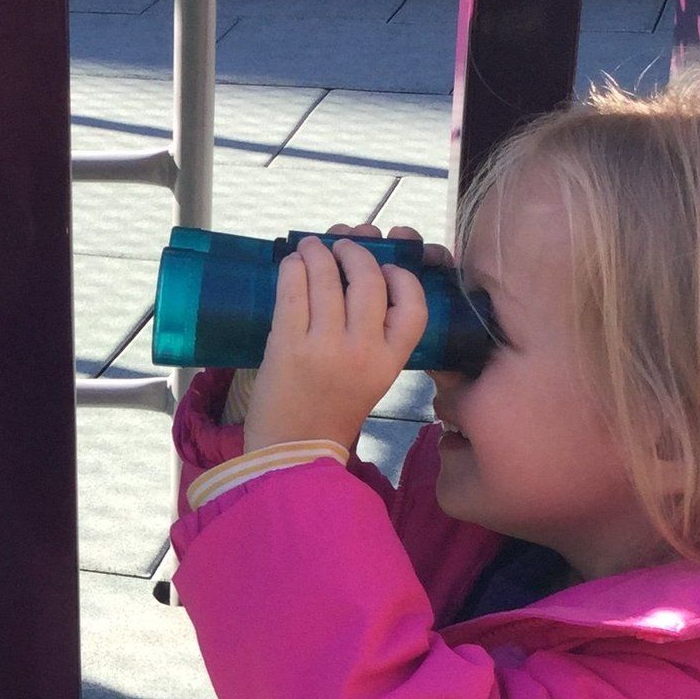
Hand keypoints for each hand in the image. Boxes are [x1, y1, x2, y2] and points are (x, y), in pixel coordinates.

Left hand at [242, 228, 429, 454]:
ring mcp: (324, 346)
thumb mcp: (372, 380)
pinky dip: (293, 269)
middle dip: (356, 252)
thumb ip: (376, 339)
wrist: (293, 454)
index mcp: (390, 362)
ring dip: (319, 252)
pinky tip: (291, 263)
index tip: (388, 266)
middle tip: (342, 244)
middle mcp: (362, 350)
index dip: (401, 276)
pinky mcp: (287, 345)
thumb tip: (363, 280)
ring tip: (311, 245)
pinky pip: (292, 292)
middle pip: (368, 280)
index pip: (413, 305)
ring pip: (327, 278)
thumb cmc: (332, 415)